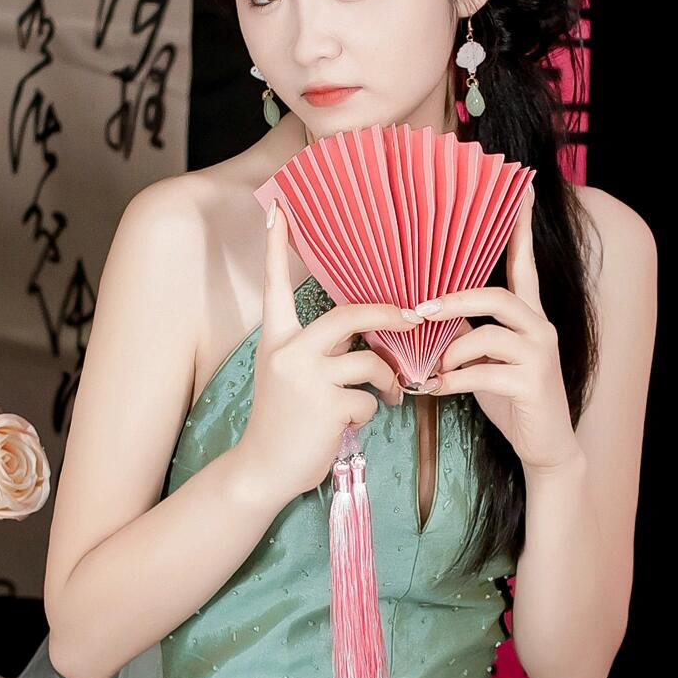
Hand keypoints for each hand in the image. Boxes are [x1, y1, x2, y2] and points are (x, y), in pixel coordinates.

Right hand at [236, 206, 418, 505]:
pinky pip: (369, 399)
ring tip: (389, 397)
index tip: (280, 208)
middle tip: (414, 319)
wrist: (263, 469)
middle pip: (349, 316)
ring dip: (388, 382)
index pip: (276, 285)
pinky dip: (371, 413)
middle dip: (389, 316)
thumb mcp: (291, 377)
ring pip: (369, 363)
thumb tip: (368, 336)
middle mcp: (286, 351)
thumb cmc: (284, 423)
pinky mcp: (324, 406)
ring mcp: (304, 378)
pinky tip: (351, 425)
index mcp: (276, 339)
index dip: (278, 247)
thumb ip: (319, 351)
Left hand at [411, 187, 577, 471]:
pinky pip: (483, 372)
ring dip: (451, 350)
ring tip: (433, 367)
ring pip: (488, 334)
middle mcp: (541, 328)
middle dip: (454, 300)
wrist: (545, 446)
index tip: (522, 193)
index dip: (522, 231)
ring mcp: (540, 355)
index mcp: (531, 317)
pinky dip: (452, 381)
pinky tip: (436, 389)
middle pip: (498, 295)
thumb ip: (468, 333)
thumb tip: (427, 314)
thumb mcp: (487, 360)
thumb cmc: (513, 399)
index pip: (526, 266)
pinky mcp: (533, 383)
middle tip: (420, 311)